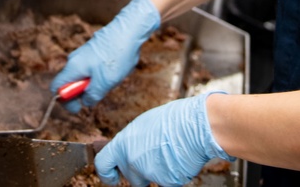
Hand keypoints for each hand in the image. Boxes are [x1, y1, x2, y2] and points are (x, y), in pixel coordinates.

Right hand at [50, 0, 160, 112]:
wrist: (129, 30)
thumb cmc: (117, 54)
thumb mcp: (105, 82)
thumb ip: (92, 95)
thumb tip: (85, 102)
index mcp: (73, 67)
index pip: (56, 88)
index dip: (65, 102)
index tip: (79, 107)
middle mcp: (75, 60)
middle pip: (70, 83)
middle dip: (84, 92)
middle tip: (101, 91)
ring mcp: (84, 54)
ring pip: (83, 77)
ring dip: (95, 84)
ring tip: (112, 78)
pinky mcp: (94, 52)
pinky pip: (91, 69)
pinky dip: (101, 75)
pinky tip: (115, 69)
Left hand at [94, 91, 233, 186]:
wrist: (196, 125)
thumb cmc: (174, 120)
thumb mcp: (144, 125)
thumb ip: (133, 142)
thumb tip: (131, 149)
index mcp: (123, 144)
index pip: (103, 165)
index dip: (107, 174)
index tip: (113, 177)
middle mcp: (132, 161)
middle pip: (131, 177)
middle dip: (142, 172)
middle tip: (156, 157)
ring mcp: (148, 174)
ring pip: (151, 180)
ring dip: (158, 172)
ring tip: (171, 153)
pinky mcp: (166, 182)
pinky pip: (167, 182)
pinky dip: (173, 174)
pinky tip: (181, 159)